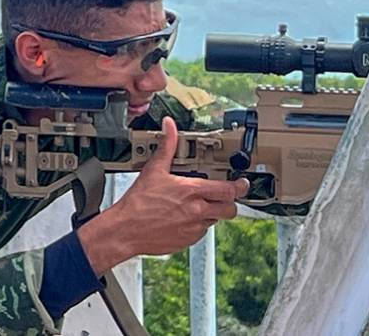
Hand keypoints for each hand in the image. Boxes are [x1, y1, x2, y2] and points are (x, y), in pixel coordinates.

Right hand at [77, 117, 249, 273]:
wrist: (126, 229)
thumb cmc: (138, 201)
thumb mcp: (153, 169)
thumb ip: (166, 146)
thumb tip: (169, 126)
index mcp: (191, 192)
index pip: (228, 190)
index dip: (239, 186)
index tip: (242, 183)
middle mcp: (197, 211)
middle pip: (230, 209)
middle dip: (229, 201)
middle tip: (222, 195)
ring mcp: (194, 228)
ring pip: (215, 220)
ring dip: (211, 212)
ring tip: (195, 204)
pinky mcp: (189, 241)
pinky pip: (202, 232)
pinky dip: (197, 224)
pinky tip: (182, 217)